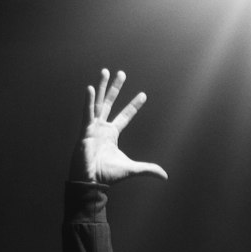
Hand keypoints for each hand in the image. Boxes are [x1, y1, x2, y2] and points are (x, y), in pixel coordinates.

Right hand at [71, 68, 167, 183]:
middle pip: (110, 102)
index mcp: (112, 134)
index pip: (125, 115)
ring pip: (98, 102)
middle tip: (121, 73)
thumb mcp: (132, 169)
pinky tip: (89, 88)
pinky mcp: (85, 130)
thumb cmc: (107, 175)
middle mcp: (102, 127)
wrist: (91, 180)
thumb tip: (165, 176)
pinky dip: (88, 101)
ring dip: (101, 87)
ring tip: (105, 71)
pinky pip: (87, 112)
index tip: (143, 94)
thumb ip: (148, 169)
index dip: (134, 105)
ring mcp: (93, 127)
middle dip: (116, 88)